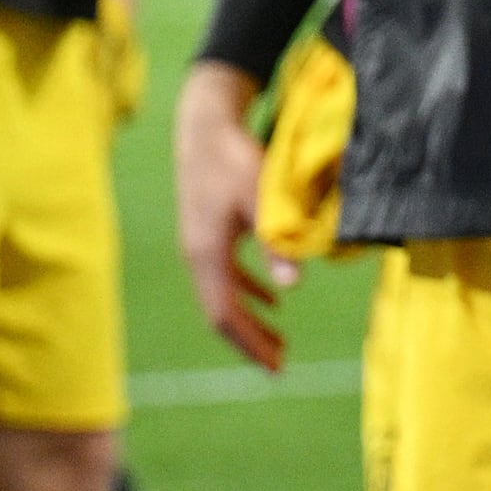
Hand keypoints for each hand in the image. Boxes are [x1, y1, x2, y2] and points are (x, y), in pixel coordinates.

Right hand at [173, 59, 294, 371]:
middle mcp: (198, 257)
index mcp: (206, 254)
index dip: (249, 343)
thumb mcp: (260, 196)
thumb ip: (275, 239)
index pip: (224, 315)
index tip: (275, 365)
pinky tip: (273, 298)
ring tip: (279, 341)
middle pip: (222, 312)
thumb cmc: (233, 158)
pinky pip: (226, 276)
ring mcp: (201, 245)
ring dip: (251, 320)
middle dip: (251, 340)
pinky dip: (248, 291)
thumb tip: (292, 284)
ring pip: (224, 296)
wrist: (206, 126)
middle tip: (281, 364)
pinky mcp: (209, 233)